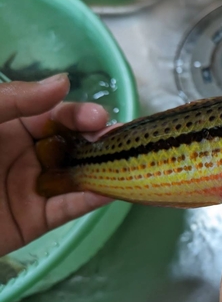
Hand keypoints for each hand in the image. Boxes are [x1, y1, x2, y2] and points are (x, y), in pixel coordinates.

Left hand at [0, 74, 111, 255]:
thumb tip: (63, 81)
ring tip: (130, 161)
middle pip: (72, 144)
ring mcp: (33, 188)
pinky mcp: (36, 220)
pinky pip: (68, 208)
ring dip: (103, 167)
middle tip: (121, 140)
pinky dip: (91, 199)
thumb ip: (14, 100)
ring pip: (76, 175)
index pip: (54, 116)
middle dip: (98, 140)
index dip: (78, 114)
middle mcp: (26, 155)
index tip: (99, 117)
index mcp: (9, 127)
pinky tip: (112, 189)